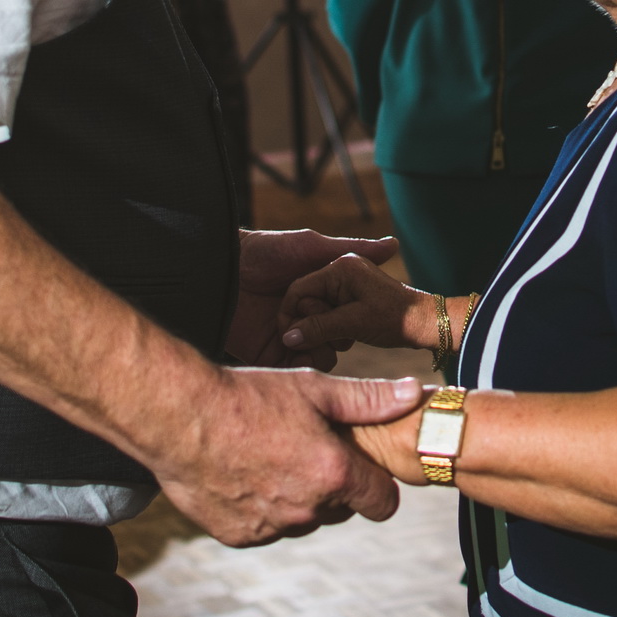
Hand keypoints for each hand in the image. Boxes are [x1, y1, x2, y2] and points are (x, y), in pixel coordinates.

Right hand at [153, 365, 423, 545]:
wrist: (180, 417)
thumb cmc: (249, 397)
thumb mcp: (314, 388)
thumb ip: (369, 398)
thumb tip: (413, 393)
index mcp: (334, 475)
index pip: (383, 503)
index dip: (376, 485)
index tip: (360, 466)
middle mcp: (307, 511)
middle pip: (340, 509)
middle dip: (333, 486)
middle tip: (306, 447)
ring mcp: (272, 529)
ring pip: (302, 520)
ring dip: (296, 497)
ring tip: (269, 455)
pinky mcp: (240, 537)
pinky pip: (266, 528)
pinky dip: (261, 507)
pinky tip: (243, 472)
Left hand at [228, 228, 399, 366]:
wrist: (221, 267)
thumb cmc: (266, 251)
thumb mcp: (313, 247)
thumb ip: (354, 248)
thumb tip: (395, 244)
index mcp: (318, 299)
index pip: (348, 319)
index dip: (352, 317)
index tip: (351, 308)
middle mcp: (306, 321)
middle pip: (337, 342)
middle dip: (338, 336)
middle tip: (327, 323)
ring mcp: (287, 340)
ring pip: (320, 360)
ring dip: (320, 350)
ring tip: (309, 335)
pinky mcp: (267, 356)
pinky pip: (293, 371)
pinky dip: (301, 364)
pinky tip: (298, 349)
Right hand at [278, 253, 437, 355]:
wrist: (426, 323)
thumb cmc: (394, 319)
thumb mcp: (354, 324)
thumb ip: (319, 328)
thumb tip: (288, 338)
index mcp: (339, 268)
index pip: (298, 291)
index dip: (292, 316)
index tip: (292, 339)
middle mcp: (340, 270)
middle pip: (306, 300)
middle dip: (313, 323)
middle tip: (333, 338)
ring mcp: (346, 283)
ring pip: (317, 309)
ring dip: (324, 328)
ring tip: (344, 339)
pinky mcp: (351, 296)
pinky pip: (329, 312)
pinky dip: (333, 327)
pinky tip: (347, 338)